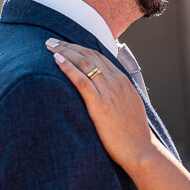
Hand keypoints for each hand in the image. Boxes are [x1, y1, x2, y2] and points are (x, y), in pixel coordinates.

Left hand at [46, 39, 158, 168]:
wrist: (140, 149)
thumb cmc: (133, 133)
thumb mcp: (130, 106)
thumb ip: (119, 94)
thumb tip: (106, 91)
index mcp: (124, 81)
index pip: (99, 56)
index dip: (80, 47)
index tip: (65, 44)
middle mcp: (117, 82)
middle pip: (90, 55)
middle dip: (69, 45)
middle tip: (51, 40)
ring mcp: (109, 92)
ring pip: (84, 63)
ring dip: (64, 51)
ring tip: (49, 46)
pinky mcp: (100, 104)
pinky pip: (81, 80)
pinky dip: (68, 68)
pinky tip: (56, 60)